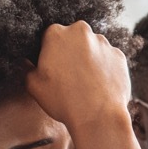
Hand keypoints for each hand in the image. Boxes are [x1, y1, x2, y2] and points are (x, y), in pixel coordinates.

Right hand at [25, 21, 131, 138]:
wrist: (98, 116)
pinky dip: (105, 69)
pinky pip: (109, 60)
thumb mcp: (33, 85)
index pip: (49, 38)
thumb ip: (27, 68)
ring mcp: (104, 43)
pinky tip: (100, 86)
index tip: (52, 68)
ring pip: (93, 48)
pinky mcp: (120, 56)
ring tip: (86, 83)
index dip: (50, 53)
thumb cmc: (63, 100)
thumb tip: (27, 63)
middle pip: (73, 39)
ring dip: (89, 60)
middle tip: (70, 76)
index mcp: (56, 33)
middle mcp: (81, 32)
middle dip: (71, 53)